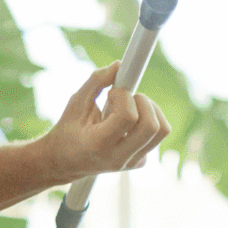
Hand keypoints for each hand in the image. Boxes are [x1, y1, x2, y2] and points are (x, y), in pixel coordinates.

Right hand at [46, 65, 172, 179]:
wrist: (65, 162)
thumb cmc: (69, 130)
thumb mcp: (76, 103)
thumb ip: (96, 82)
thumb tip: (119, 65)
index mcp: (99, 145)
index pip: (128, 116)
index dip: (124, 96)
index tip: (111, 93)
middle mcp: (119, 158)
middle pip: (152, 126)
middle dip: (144, 102)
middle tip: (126, 98)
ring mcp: (132, 162)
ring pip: (162, 130)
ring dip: (150, 110)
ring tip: (128, 108)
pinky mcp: (140, 161)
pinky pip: (157, 135)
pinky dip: (147, 120)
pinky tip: (127, 123)